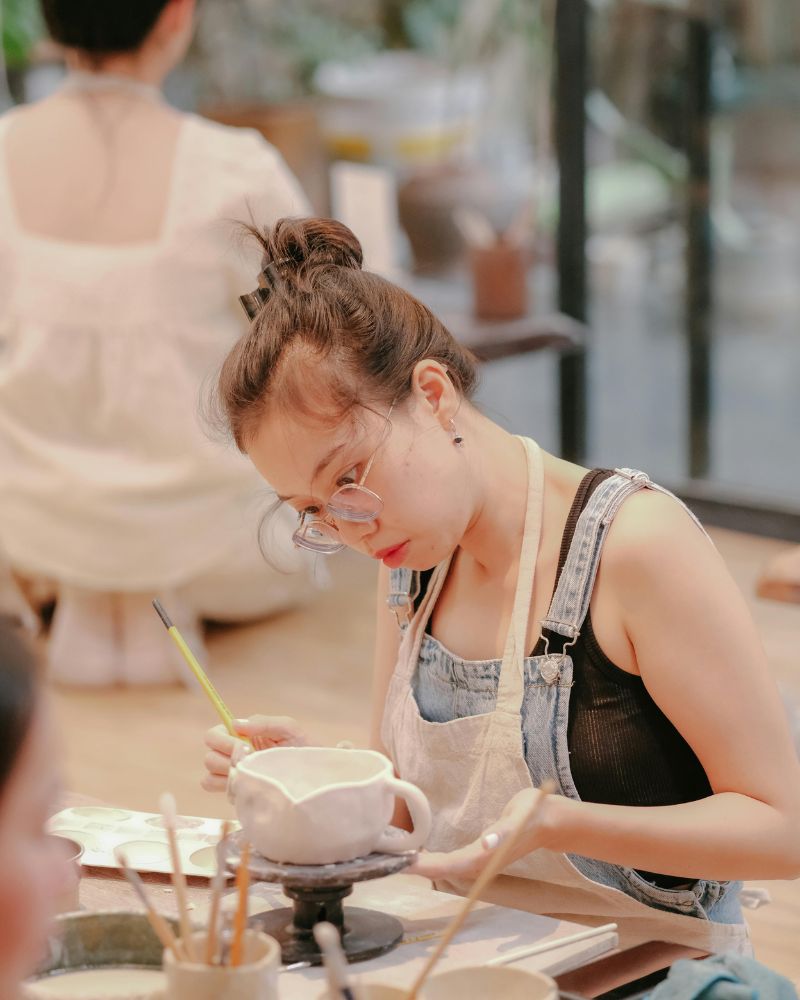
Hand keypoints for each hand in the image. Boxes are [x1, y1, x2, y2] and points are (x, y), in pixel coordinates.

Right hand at [201, 715, 309, 792]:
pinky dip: (230, 789)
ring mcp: (235, 776)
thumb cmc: (303, 747)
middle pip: (209, 757)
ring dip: (228, 774)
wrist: (316, 774)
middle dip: (226, 758)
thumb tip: (235, 723)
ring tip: (253, 773)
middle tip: (251, 760)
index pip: (212, 736)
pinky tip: (251, 785)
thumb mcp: (287, 728)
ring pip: (209, 777)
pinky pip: (222, 793)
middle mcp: (233, 756)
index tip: (241, 745)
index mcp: (241, 737)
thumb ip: (263, 722)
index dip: (221, 740)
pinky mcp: (240, 794)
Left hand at [408, 787, 551, 880]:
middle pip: (442, 870)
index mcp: (484, 856)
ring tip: (397, 860)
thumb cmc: (533, 814)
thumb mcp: (518, 819)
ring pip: (445, 868)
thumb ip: (503, 832)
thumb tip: (486, 843)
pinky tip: (421, 855)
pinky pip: (452, 861)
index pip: (449, 865)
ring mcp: (480, 860)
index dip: (425, 866)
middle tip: (387, 861)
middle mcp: (480, 862)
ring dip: (423, 866)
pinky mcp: (480, 853)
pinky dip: (433, 860)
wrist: (550, 819)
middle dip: (416, 868)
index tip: (403, 864)